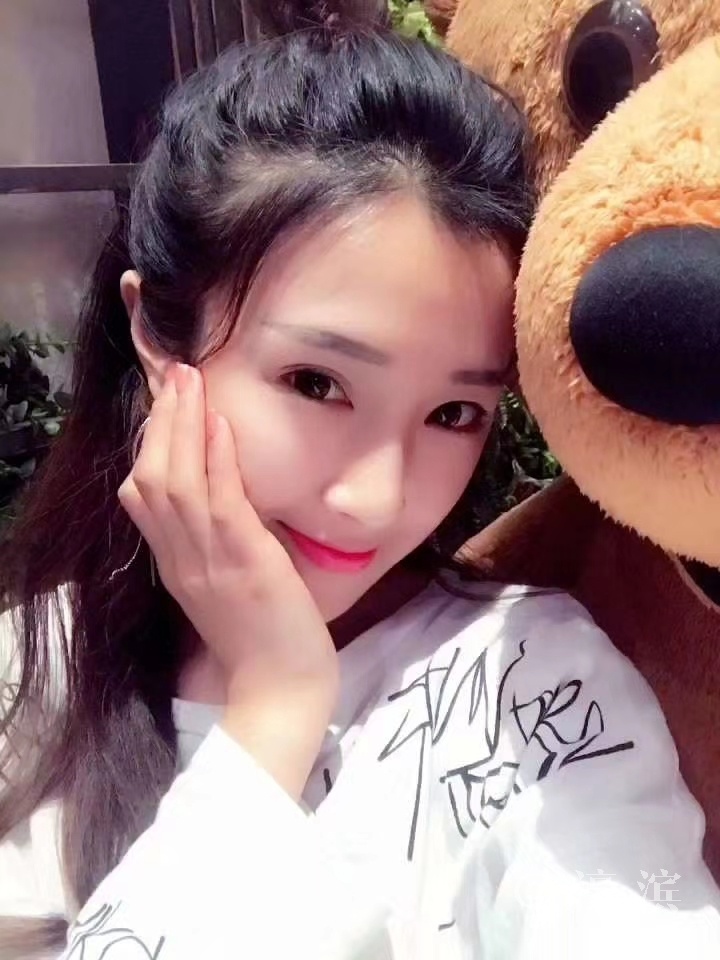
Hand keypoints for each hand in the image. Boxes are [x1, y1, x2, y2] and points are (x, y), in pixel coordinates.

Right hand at [118, 363, 338, 795]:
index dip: (149, 443)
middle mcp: (180, 558)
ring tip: (189, 379)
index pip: (142, 494)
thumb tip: (223, 498)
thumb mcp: (224, 585)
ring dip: (181, 425)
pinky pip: (220, 502)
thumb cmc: (263, 638)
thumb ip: (214, 544)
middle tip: (173, 371)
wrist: (281, 689)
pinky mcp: (244, 563)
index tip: (162, 402)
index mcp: (174, 564)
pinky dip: (216, 459)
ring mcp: (208, 561)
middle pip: (151, 477)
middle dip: (161, 420)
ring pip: (176, 482)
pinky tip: (220, 424)